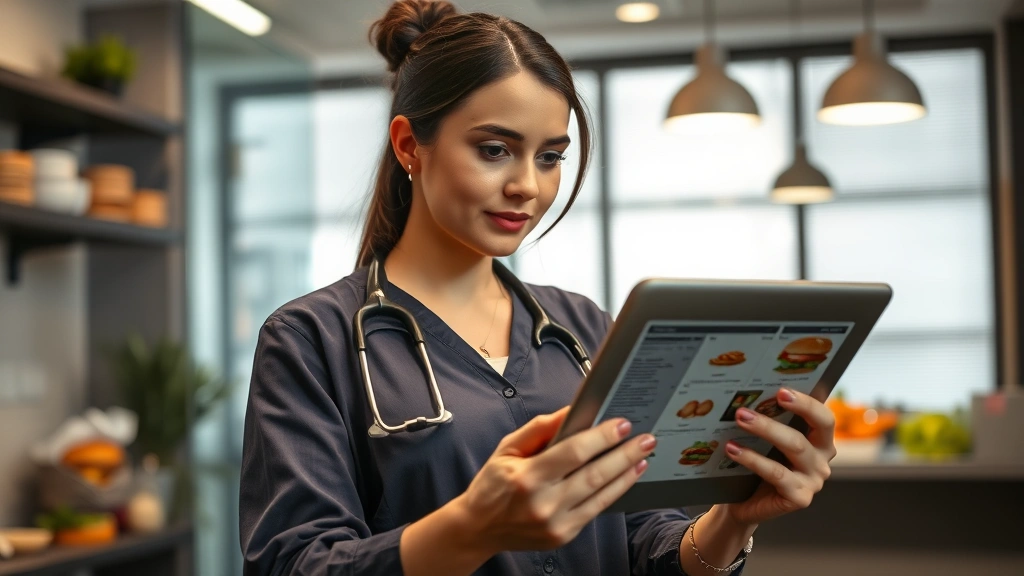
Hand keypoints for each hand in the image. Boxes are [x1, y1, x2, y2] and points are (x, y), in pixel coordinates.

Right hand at [452, 407, 656, 553]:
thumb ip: (539, 428)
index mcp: (527, 476)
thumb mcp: (507, 448)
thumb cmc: (493, 484)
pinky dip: (615, 492)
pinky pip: (596, 510)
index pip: (573, 452)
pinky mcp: (563, 536)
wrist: (478, 528)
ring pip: (601, 494)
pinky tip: (627, 477)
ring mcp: (555, 523)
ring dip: (626, 473)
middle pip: (594, 474)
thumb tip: (571, 410)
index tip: (622, 424)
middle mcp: (543, 503)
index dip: (601, 437)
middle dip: (624, 454)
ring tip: (643, 456)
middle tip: (645, 438)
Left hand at [717, 388, 836, 526]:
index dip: (806, 403)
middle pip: (810, 430)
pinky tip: (733, 449)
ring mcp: (814, 481)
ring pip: (794, 447)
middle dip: (782, 414)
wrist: (744, 503)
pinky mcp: (800, 498)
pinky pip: (777, 473)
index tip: (781, 391)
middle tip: (748, 408)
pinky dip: (753, 459)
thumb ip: (769, 419)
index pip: (823, 418)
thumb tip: (750, 392)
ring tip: (740, 419)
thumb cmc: (758, 463)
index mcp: (820, 440)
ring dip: (765, 430)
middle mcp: (822, 460)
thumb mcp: (766, 440)